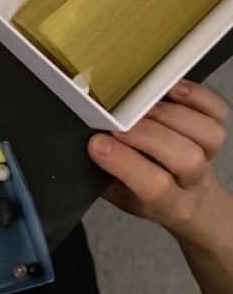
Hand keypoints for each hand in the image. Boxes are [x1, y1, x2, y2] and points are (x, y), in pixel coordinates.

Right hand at [88, 80, 228, 236]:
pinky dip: (196, 96)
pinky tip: (170, 89)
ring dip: (171, 114)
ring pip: (206, 134)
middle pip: (185, 158)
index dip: (125, 163)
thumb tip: (77, 137)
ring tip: (141, 104)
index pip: (154, 187)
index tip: (96, 144)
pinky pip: (216, 112)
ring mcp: (209, 156)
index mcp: (167, 203)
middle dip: (147, 135)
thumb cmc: (146, 195)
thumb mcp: (117, 195)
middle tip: (116, 122)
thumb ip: (100, 173)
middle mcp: (192, 180)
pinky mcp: (213, 133)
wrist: (188, 203)